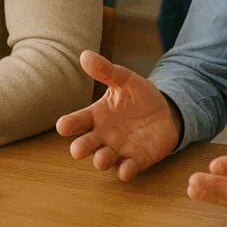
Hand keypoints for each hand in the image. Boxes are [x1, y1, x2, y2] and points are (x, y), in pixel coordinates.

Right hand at [56, 50, 179, 180]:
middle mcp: (103, 136)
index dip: (69, 124)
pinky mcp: (137, 160)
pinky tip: (125, 170)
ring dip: (101, 160)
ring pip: (105, 159)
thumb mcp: (125, 80)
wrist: (165, 112)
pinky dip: (125, 171)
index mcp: (96, 116)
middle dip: (81, 148)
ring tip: (100, 159)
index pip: (78, 121)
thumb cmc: (138, 96)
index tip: (62, 126)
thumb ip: (106, 71)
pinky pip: (128, 168)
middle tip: (77, 150)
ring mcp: (119, 149)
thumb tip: (85, 55)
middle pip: (87, 144)